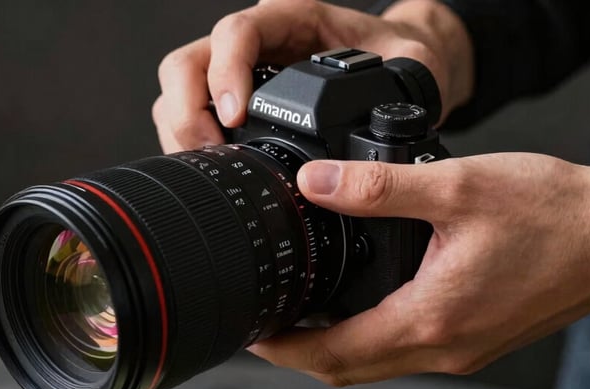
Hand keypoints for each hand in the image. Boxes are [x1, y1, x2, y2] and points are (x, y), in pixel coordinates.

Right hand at [152, 0, 473, 152]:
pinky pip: (191, 116)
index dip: (226, 72)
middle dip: (189, 110)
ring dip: (182, 130)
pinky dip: (189, 143)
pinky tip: (211, 166)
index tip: (235, 115)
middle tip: (210, 150)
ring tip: (208, 165)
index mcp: (294, 21)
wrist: (401, 66)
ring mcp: (239, 76)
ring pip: (180, 90)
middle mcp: (257, 45)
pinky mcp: (233, 106)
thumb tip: (385, 125)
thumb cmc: (399, 59)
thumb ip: (398, 84)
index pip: (237, 32)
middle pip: (189, 63)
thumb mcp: (408, 64)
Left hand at [248, 154, 589, 384]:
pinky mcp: (472, 345)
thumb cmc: (554, 215)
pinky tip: (356, 316)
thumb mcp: (459, 188)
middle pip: (345, 373)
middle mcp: (442, 350)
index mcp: (431, 319)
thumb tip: (314, 183)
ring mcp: (459, 353)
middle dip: (296, 359)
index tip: (250, 335)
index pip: (331, 356)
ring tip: (299, 322)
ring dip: (330, 354)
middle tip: (264, 330)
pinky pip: (401, 357)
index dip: (281, 351)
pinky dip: (366, 345)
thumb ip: (379, 188)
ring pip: (372, 369)